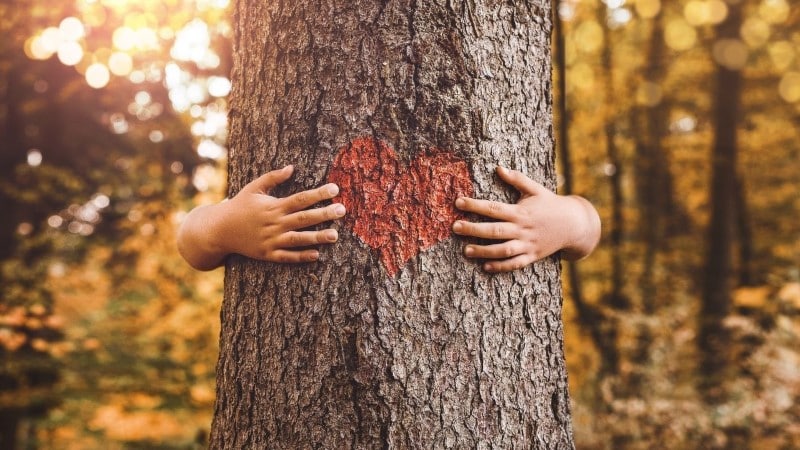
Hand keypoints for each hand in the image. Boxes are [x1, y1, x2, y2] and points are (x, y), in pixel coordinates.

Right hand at [177, 165, 345, 269]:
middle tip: (343, 210)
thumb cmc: (239, 206)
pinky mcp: (267, 254)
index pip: (300, 198)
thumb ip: (273, 178)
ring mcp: (271, 240)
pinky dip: (301, 256)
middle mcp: (274, 223)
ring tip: (335, 235)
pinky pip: (287, 257)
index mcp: (273, 206)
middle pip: (304, 218)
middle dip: (324, 214)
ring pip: (298, 239)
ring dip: (317, 237)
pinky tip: (316, 255)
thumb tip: (292, 167)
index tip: (335, 189)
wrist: (219, 230)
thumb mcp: (253, 188)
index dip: (319, 194)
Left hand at [452, 166, 599, 272]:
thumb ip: (517, 179)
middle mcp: (522, 229)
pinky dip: (501, 266)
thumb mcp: (535, 189)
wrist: (574, 224)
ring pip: (503, 250)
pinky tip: (486, 266)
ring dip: (484, 251)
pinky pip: (515, 264)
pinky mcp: (532, 256)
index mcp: (520, 211)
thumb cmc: (551, 204)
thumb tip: (498, 168)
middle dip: (473, 229)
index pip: (493, 208)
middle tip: (455, 227)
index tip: (458, 202)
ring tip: (466, 251)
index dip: (474, 205)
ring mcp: (528, 244)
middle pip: (494, 230)